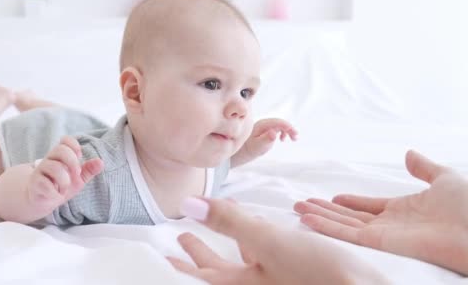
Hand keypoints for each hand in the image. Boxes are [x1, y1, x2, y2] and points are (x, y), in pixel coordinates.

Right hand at [27, 136, 103, 207]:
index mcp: (59, 156)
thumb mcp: (77, 179)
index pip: (64, 140)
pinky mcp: (35, 183)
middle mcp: (49, 160)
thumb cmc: (60, 186)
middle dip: (72, 162)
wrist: (42, 200)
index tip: (79, 156)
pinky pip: (45, 184)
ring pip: (54, 167)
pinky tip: (56, 195)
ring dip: (65, 181)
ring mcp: (40, 171)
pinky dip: (55, 193)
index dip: (73, 144)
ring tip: (65, 189)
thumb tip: (101, 162)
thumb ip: (88, 170)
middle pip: (59, 150)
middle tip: (77, 174)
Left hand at [168, 197, 386, 283]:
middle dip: (202, 252)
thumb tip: (189, 205)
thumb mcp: (268, 242)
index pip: (204, 273)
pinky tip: (262, 227)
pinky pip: (266, 257)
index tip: (165, 253)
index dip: (183, 261)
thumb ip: (229, 222)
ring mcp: (275, 281)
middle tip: (184, 237)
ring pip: (244, 260)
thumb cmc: (317, 273)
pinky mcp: (294, 275)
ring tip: (223, 218)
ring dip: (231, 240)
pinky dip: (257, 241)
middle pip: (220, 269)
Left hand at [231, 118, 297, 166]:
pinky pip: (276, 128)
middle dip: (289, 129)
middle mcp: (263, 123)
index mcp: (262, 125)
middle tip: (295, 138)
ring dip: (287, 130)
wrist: (239, 150)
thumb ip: (266, 139)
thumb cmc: (248, 149)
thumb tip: (274, 133)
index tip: (295, 135)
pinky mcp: (264, 130)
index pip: (278, 122)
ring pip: (279, 125)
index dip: (288, 127)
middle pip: (280, 122)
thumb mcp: (257, 146)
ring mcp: (264, 126)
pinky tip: (282, 140)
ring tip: (292, 139)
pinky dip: (282, 132)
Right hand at [294, 150, 467, 275]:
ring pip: (342, 225)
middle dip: (326, 210)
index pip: (370, 207)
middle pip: (350, 217)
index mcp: (405, 210)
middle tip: (302, 203)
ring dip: (319, 217)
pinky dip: (325, 227)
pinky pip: (346, 235)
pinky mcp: (378, 243)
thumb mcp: (446, 179)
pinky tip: (307, 219)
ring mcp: (383, 235)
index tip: (334, 195)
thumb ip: (424, 168)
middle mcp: (390, 225)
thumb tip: (409, 153)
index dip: (351, 202)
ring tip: (297, 208)